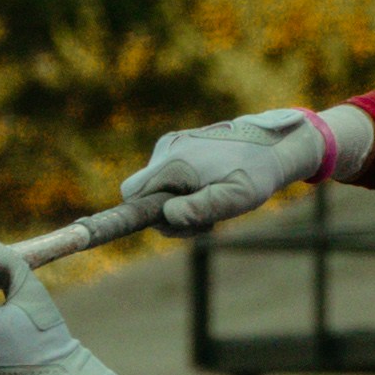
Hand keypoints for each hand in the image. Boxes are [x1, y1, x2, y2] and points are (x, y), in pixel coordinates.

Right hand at [114, 108, 332, 234]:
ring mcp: (171, 146)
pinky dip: (181, 191)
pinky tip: (207, 191)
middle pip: (140, 196)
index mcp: (174, 163)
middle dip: (163, 216)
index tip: (102, 229)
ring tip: (211, 206)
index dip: (131, 216)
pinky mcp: (177, 147)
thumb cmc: (256, 174)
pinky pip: (164, 178)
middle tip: (201, 223)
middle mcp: (166, 151)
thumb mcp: (235, 199)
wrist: (273, 145)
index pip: (132, 196)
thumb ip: (200, 209)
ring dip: (176, 205)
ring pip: (153, 188)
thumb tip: (166, 217)